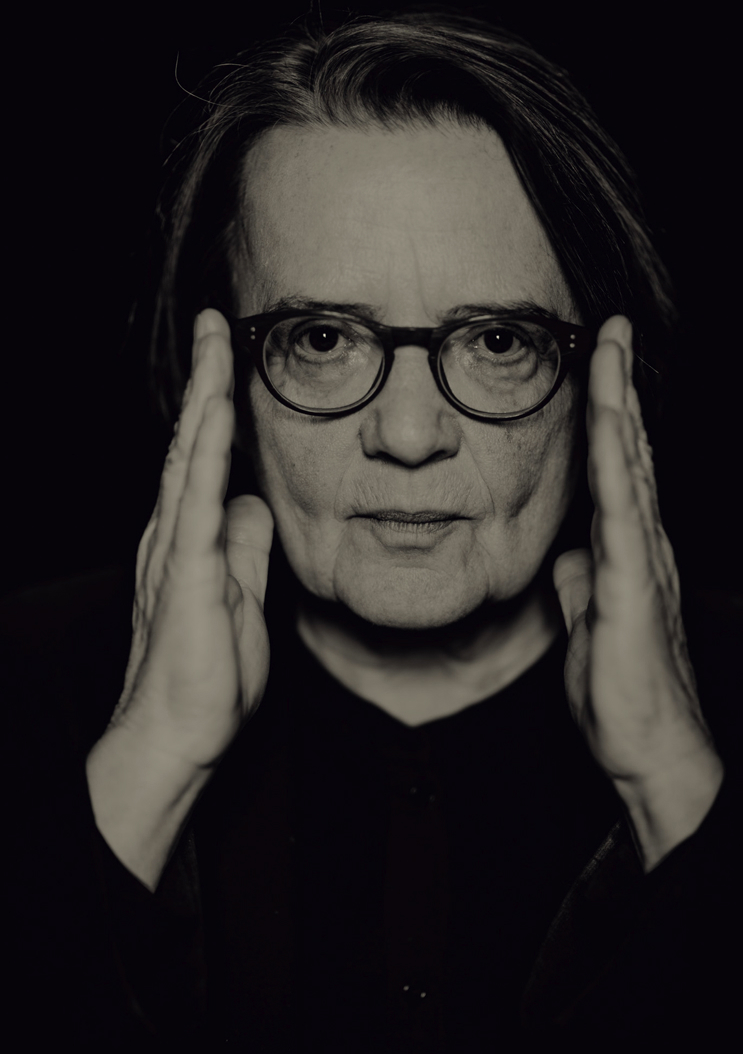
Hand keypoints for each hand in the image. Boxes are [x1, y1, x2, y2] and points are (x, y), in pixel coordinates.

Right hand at [87, 308, 272, 886]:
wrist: (182, 730)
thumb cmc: (208, 671)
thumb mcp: (242, 594)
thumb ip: (246, 545)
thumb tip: (255, 502)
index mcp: (192, 537)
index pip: (206, 459)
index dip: (218, 407)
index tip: (232, 359)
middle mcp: (177, 532)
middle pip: (193, 443)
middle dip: (207, 380)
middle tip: (217, 323)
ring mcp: (178, 548)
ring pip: (191, 457)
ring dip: (206, 397)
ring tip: (216, 342)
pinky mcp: (186, 571)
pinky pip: (197, 500)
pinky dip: (208, 452)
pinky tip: (218, 412)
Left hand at [553, 316, 722, 870]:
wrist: (647, 744)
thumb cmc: (622, 687)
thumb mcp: (587, 622)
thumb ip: (581, 582)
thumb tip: (567, 555)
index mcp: (627, 549)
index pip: (615, 467)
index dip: (606, 413)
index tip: (595, 362)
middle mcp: (642, 542)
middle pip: (627, 450)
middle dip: (616, 386)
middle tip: (608, 328)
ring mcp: (641, 559)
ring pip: (628, 467)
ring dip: (617, 405)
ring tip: (610, 350)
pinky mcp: (634, 584)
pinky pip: (621, 512)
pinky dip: (615, 462)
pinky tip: (608, 426)